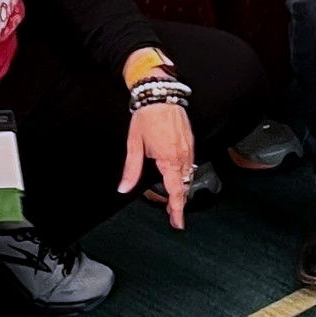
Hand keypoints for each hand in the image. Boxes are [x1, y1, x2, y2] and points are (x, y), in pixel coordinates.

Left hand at [120, 98, 198, 230]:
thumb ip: (132, 169)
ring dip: (182, 188)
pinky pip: (191, 164)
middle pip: (184, 185)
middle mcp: (183, 155)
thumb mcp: (134, 144)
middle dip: (179, 202)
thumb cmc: (147, 116)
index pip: (176, 190)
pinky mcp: (190, 142)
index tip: (177, 223)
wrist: (160, 93)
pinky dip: (185, 175)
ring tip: (174, 200)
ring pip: (189, 175)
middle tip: (172, 215)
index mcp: (169, 158)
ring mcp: (189, 148)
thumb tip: (124, 188)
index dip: (177, 209)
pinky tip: (178, 177)